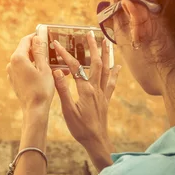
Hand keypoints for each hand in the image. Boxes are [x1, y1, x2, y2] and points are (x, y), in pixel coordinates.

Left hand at [7, 34, 55, 112]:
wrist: (34, 109)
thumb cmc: (41, 89)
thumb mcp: (44, 68)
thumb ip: (39, 51)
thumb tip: (37, 38)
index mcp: (18, 58)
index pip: (26, 40)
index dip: (36, 36)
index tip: (45, 35)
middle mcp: (11, 64)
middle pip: (25, 50)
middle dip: (38, 49)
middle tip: (51, 50)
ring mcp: (11, 73)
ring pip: (25, 60)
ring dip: (37, 60)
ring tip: (52, 63)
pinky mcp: (14, 80)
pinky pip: (23, 69)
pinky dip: (33, 68)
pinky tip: (44, 72)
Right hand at [53, 31, 120, 147]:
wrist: (96, 141)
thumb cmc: (80, 128)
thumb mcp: (67, 110)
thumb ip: (63, 90)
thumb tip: (57, 72)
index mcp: (85, 90)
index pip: (74, 67)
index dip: (65, 54)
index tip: (57, 44)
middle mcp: (96, 88)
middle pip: (95, 63)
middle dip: (92, 47)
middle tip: (89, 33)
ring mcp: (102, 93)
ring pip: (106, 69)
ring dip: (105, 54)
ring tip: (106, 41)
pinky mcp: (106, 99)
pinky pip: (112, 82)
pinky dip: (115, 72)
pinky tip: (117, 66)